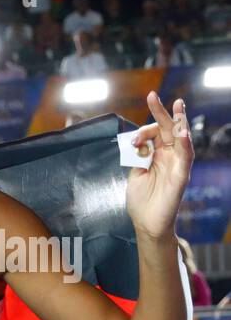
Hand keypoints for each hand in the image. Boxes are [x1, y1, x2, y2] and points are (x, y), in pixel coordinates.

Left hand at [126, 93, 193, 239]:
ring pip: (181, 138)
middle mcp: (169, 156)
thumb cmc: (141, 199)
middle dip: (161, 112)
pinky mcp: (182, 174)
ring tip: (177, 106)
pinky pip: (186, 156)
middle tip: (152, 96)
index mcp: (157, 154)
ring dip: (178, 121)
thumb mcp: (135, 173)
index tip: (132, 142)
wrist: (146, 223)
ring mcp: (177, 163)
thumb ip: (139, 156)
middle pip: (168, 129)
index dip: (142, 132)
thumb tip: (139, 142)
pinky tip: (181, 133)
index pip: (154, 133)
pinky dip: (184, 143)